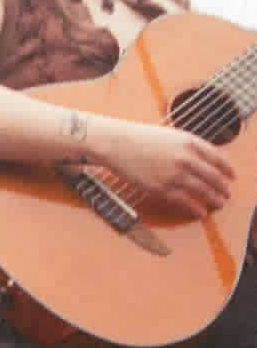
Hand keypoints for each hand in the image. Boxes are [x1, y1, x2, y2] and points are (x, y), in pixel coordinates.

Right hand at [100, 119, 235, 218]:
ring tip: (219, 204)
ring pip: (203, 191)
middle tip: (227, 194)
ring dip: (215, 200)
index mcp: (189, 141)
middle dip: (223, 188)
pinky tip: (201, 212)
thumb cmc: (139, 138)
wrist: (116, 143)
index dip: (228, 170)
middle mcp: (185, 158)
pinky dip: (196, 209)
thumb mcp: (170, 135)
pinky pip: (185, 202)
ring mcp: (174, 174)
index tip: (232, 177)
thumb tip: (206, 162)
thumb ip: (189, 146)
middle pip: (214, 177)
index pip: (218, 158)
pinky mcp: (161, 188)